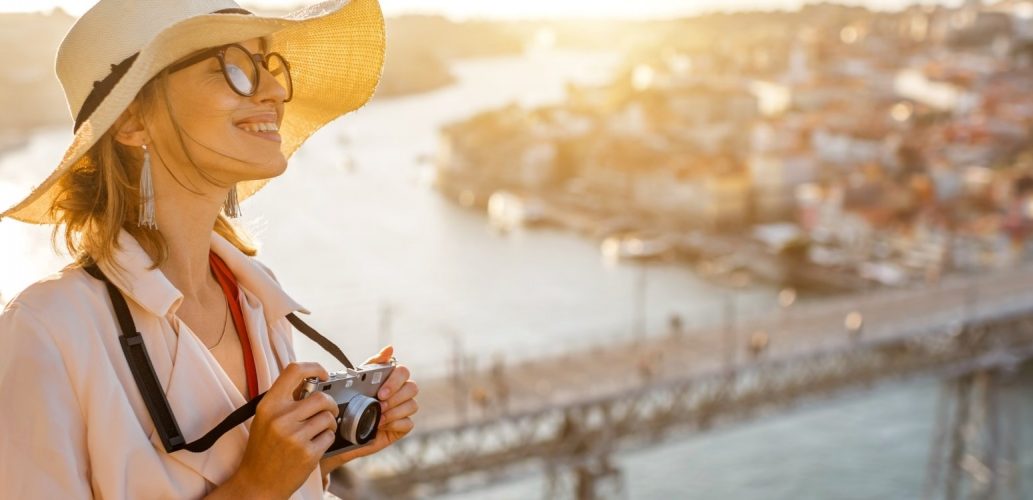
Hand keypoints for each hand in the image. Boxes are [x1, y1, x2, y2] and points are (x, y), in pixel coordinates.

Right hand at [230, 362, 338, 498]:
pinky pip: (330, 436)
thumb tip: (311, 381)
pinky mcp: (308, 453)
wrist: (257, 483)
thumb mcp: (265, 419)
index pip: (294, 371)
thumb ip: (284, 400)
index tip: (324, 373)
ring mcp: (295, 437)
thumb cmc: (263, 449)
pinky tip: (315, 445)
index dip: (314, 367)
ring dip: (330, 423)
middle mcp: (281, 418)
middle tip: (328, 410)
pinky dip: (327, 439)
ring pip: (329, 417)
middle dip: (331, 404)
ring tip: (319, 431)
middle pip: (321, 398)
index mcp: (269, 405)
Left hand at [319, 345, 418, 472]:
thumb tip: (390, 348)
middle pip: (412, 388)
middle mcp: (400, 392)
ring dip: (394, 412)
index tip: (380, 393)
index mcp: (391, 379)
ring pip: (412, 405)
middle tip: (380, 405)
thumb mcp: (357, 382)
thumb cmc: (351, 404)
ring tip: (378, 418)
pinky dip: (395, 424)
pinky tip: (382, 426)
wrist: (342, 432)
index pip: (403, 372)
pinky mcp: (403, 426)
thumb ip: (373, 364)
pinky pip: (408, 423)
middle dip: (395, 398)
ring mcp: (403, 409)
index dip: (395, 381)